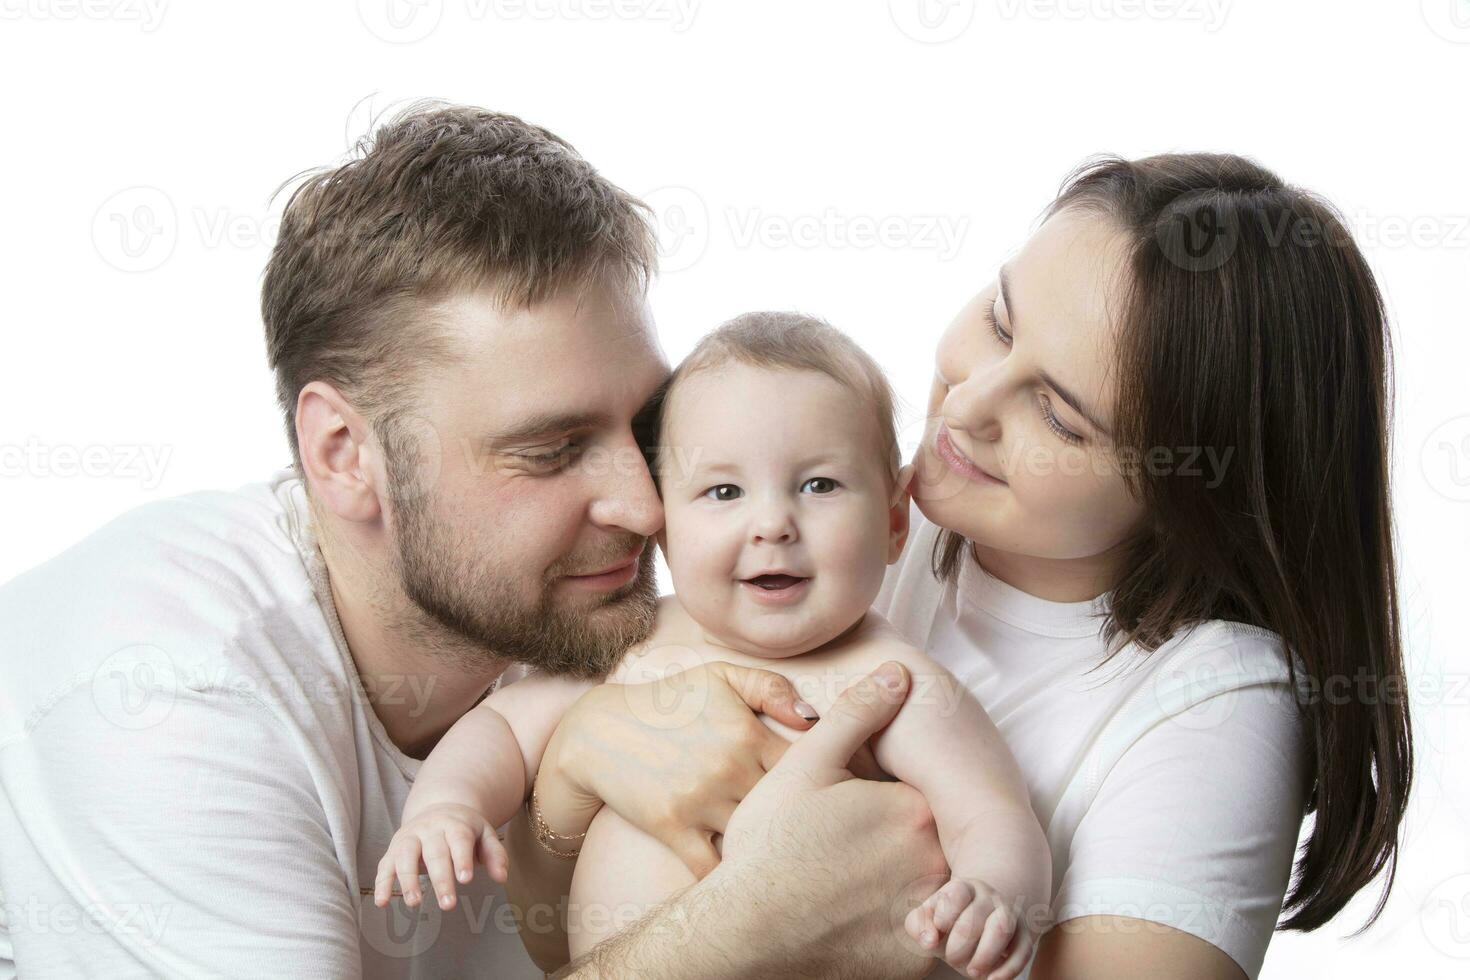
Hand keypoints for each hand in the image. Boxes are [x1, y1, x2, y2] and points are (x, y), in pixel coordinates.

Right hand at [373, 802, 506, 910]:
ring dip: (408, 880)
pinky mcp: (393, 850)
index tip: (466, 880)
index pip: (459, 840)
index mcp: (455, 824)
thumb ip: (495, 855)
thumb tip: (501, 878)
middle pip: (434, 853)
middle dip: (440, 879)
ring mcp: (409, 838)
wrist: (439, 807)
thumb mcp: (485, 834)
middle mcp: (429, 829)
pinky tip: (381, 903)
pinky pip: (384, 866)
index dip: (462, 859)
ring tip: (414, 903)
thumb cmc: (465, 828)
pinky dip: (382, 884)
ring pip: (405, 856)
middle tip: (448, 905)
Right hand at [536, 660, 825, 876]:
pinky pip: (714, 869)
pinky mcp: (672, 827)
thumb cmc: (668, 703)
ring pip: (759, 843)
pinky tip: (749, 879)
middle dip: (814, 824)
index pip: (815, 764)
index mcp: (749, 733)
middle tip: (832, 840)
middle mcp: (730, 768)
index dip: (835, 784)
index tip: (841, 798)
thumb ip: (771, 688)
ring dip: (777, 854)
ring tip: (798, 864)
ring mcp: (700, 801)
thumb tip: (815, 717)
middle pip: (794, 810)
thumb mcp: (719, 679)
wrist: (598, 731)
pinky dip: (733, 878)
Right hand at [713, 661, 948, 979]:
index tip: (856, 812)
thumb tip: (899, 673)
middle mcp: (933, 864)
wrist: (743, 933)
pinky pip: (923, 938)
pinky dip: (899, 928)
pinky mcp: (914, 963)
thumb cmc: (770, 845)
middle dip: (897, 843)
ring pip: (932, 891)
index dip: (888, 799)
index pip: (922, 796)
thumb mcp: (806, 764)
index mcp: (912, 811)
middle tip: (847, 852)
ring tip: (852, 886)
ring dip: (904, 886)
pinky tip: (856, 919)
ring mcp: (927, 917)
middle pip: (931, 844)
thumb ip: (858, 714)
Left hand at [906, 878, 1034, 978]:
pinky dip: (1009, 969)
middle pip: (975, 917)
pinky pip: (1023, 951)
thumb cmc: (949, 920)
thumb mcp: (929, 917)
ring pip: (1002, 928)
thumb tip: (929, 941)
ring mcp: (1009, 915)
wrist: (984, 913)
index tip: (939, 929)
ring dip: (985, 954)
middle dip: (959, 945)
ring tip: (972, 971)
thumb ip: (919, 925)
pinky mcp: (1024, 937)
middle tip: (952, 959)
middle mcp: (988, 898)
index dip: (944, 915)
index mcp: (963, 888)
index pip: (956, 893)